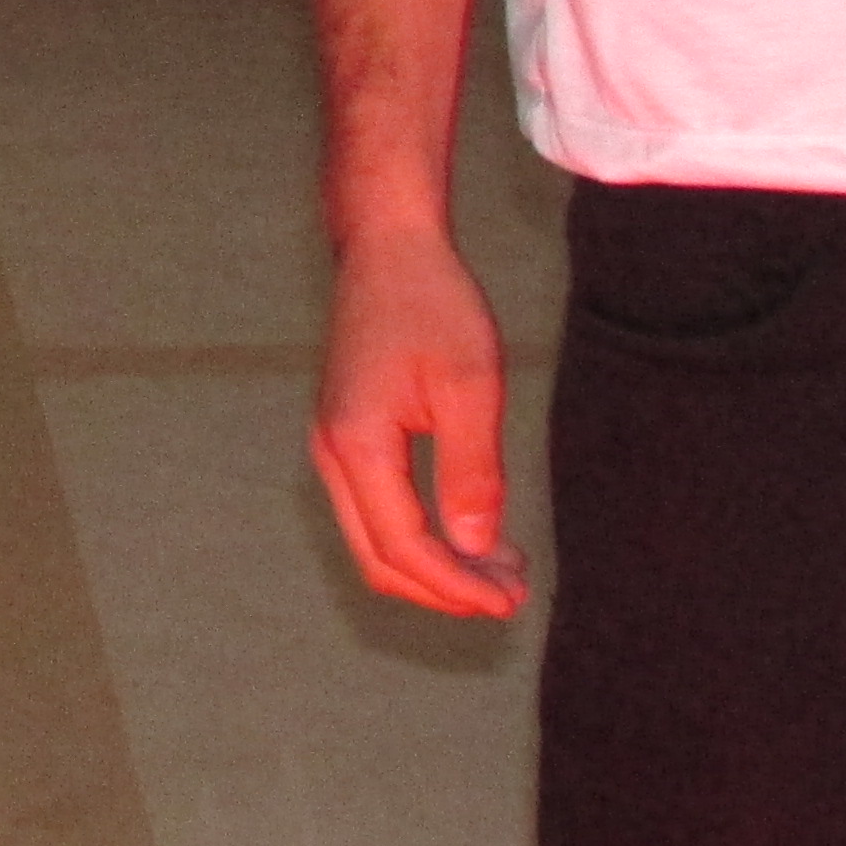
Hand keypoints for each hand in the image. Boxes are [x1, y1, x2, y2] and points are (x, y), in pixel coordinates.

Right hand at [311, 223, 528, 618]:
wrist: (388, 244)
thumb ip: (472, 471)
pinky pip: (376, 512)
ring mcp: (333, 446)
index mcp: (358, 444)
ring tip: (501, 568)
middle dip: (445, 589)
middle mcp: (333, 454)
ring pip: (374, 541)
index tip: (511, 600)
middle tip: (512, 593)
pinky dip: (420, 537)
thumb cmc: (432, 302)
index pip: (404, 547)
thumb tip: (477, 548)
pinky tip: (470, 529)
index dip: (458, 585)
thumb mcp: (470, 384)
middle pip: (380, 559)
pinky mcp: (346, 436)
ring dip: (434, 567)